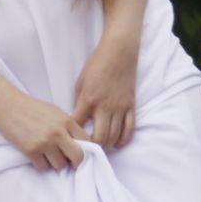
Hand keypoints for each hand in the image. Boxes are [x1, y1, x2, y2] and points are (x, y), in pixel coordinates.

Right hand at [0, 88, 90, 171]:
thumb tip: (80, 144)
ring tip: (50, 155)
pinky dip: (43, 164)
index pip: (87, 141)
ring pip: (60, 165)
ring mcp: (44, 143)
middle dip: (75, 162)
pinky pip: (43, 167)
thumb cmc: (34, 108)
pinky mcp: (30, 151)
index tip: (79, 153)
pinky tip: (39, 156)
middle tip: (69, 161)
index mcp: (67, 121)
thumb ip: (68, 126)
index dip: (85, 150)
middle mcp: (58, 133)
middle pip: (78, 156)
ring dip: (56, 163)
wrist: (9, 106)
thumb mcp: (56, 112)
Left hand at [72, 33, 137, 149]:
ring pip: (115, 136)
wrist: (119, 52)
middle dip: (92, 147)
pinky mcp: (131, 106)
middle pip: (99, 137)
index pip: (77, 126)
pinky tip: (117, 143)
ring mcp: (120, 108)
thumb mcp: (80, 82)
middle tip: (86, 149)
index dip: (72, 136)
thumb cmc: (97, 64)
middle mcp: (105, 107)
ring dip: (106, 145)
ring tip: (100, 146)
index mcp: (88, 100)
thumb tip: (78, 119)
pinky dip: (123, 140)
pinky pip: (129, 129)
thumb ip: (79, 102)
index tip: (69, 141)